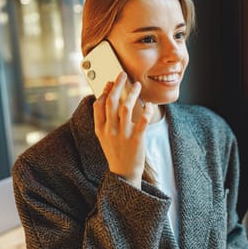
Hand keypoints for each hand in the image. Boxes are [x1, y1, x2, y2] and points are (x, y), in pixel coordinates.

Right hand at [93, 72, 153, 188]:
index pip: (98, 105)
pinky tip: (149, 104)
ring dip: (132, 94)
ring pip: (126, 108)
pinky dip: (147, 111)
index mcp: (100, 129)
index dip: (104, 91)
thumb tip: (108, 98)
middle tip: (123, 75)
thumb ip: (104, 120)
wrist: (124, 174)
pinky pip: (143, 121)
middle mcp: (110, 131)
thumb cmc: (115, 152)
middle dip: (117, 85)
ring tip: (137, 85)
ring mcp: (123, 135)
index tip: (110, 82)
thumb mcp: (104, 137)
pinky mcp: (136, 140)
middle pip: (111, 102)